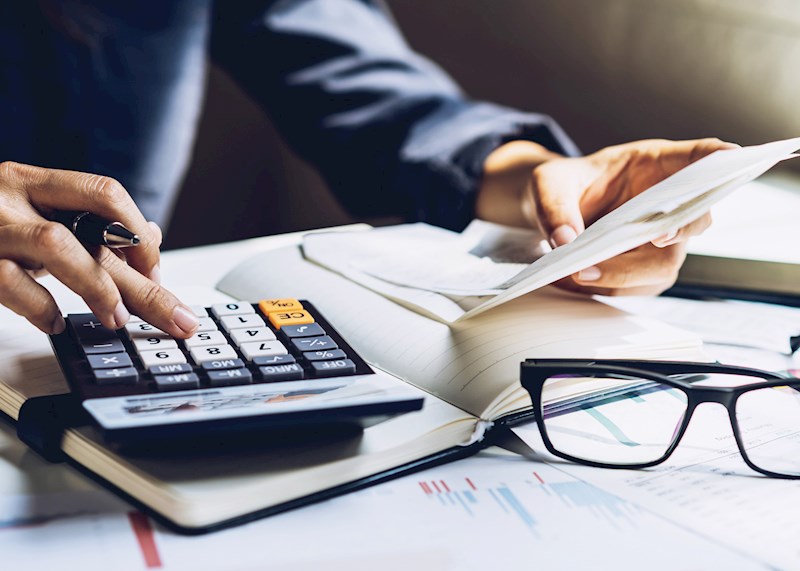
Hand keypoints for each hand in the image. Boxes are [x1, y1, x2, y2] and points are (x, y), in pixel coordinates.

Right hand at [0, 162, 198, 335]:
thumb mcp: (30, 214)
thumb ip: (86, 223)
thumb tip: (150, 234)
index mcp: (33, 181)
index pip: (105, 194)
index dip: (138, 235)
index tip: (155, 273)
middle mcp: (9, 195)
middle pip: (95, 233)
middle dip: (145, 282)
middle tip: (177, 320)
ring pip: (54, 246)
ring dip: (96, 288)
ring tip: (116, 320)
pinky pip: (5, 281)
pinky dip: (39, 306)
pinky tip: (56, 323)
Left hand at [477, 138, 737, 295]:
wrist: (551, 212)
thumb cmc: (560, 186)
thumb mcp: (548, 184)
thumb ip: (555, 207)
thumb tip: (566, 241)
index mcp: (656, 164)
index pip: (700, 157)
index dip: (719, 159)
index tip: (731, 158)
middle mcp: (667, 203)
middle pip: (692, 221)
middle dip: (672, 233)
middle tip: (650, 238)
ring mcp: (661, 238)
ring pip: (664, 264)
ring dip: (624, 274)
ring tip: (578, 272)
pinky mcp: (644, 268)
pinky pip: (638, 286)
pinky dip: (607, 287)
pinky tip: (575, 279)